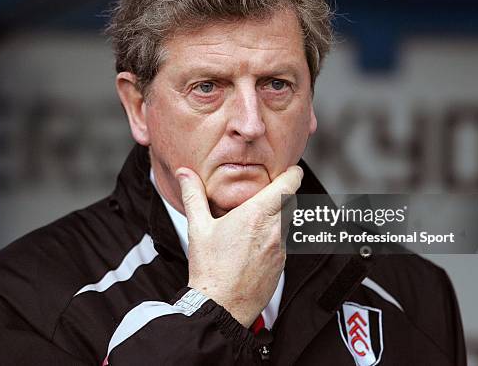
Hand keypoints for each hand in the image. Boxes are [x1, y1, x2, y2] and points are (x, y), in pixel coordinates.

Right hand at [176, 166, 302, 326]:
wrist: (221, 307)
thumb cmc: (211, 270)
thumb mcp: (198, 228)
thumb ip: (194, 196)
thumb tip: (185, 175)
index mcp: (256, 215)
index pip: (289, 185)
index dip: (292, 174)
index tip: (289, 170)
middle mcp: (274, 230)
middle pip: (290, 202)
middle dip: (281, 195)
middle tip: (266, 193)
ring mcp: (280, 248)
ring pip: (287, 223)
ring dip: (277, 218)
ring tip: (255, 222)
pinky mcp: (281, 264)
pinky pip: (283, 243)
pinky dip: (273, 238)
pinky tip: (253, 245)